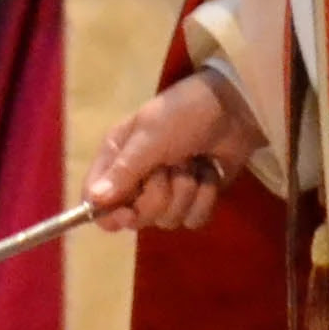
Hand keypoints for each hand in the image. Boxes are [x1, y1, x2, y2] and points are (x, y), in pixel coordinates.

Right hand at [85, 72, 260, 231]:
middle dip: (159, 195)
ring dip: (186, 191)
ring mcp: (167, 192)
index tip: (128, 214)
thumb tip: (93, 202)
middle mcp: (137, 179)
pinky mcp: (194, 199)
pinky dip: (205, 197)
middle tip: (170, 168)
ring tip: (193, 163)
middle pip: (136, 217)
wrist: (234, 109)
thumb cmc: (184, 114)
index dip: (109, 214)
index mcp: (116, 159)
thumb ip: (123, 171)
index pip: (96, 202)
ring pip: (167, 220)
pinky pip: (193, 220)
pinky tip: (209, 172)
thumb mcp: (150, 137)